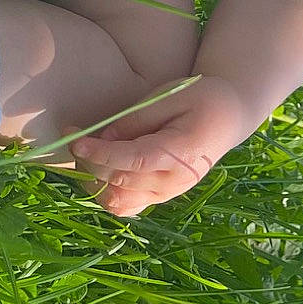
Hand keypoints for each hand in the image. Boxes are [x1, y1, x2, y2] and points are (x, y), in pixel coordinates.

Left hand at [68, 75, 253, 216]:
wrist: (228, 117)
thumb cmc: (200, 99)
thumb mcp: (170, 97)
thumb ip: (136, 119)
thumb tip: (102, 138)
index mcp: (182, 154)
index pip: (133, 161)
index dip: (100, 153)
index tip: (76, 139)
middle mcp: (175, 182)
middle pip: (120, 183)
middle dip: (89, 161)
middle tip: (74, 134)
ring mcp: (168, 194)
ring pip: (118, 202)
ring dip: (93, 182)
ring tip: (85, 153)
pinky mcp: (160, 197)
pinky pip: (126, 207)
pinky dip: (105, 193)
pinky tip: (98, 169)